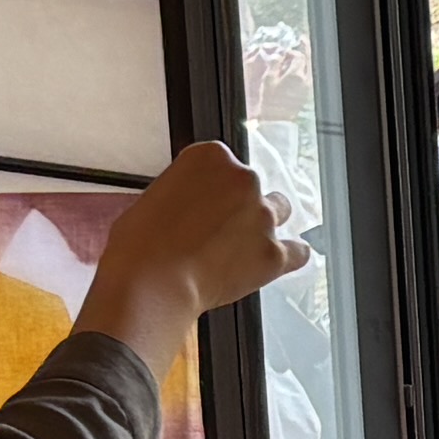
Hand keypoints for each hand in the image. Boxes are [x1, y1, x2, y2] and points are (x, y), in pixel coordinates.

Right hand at [91, 140, 305, 367]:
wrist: (150, 282)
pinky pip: (298, 251)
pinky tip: (277, 261)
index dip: (211, 189)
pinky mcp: (275, 252)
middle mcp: (243, 178)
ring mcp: (263, 216)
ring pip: (279, 211)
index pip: (223, 164)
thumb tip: (195, 208)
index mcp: (211, 156)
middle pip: (250, 186)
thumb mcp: (154, 197)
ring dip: (264, 224)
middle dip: (237, 205)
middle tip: (214, 231)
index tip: (201, 204)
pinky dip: (289, 256)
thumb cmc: (140, 244)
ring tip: (240, 246)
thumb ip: (185, 192)